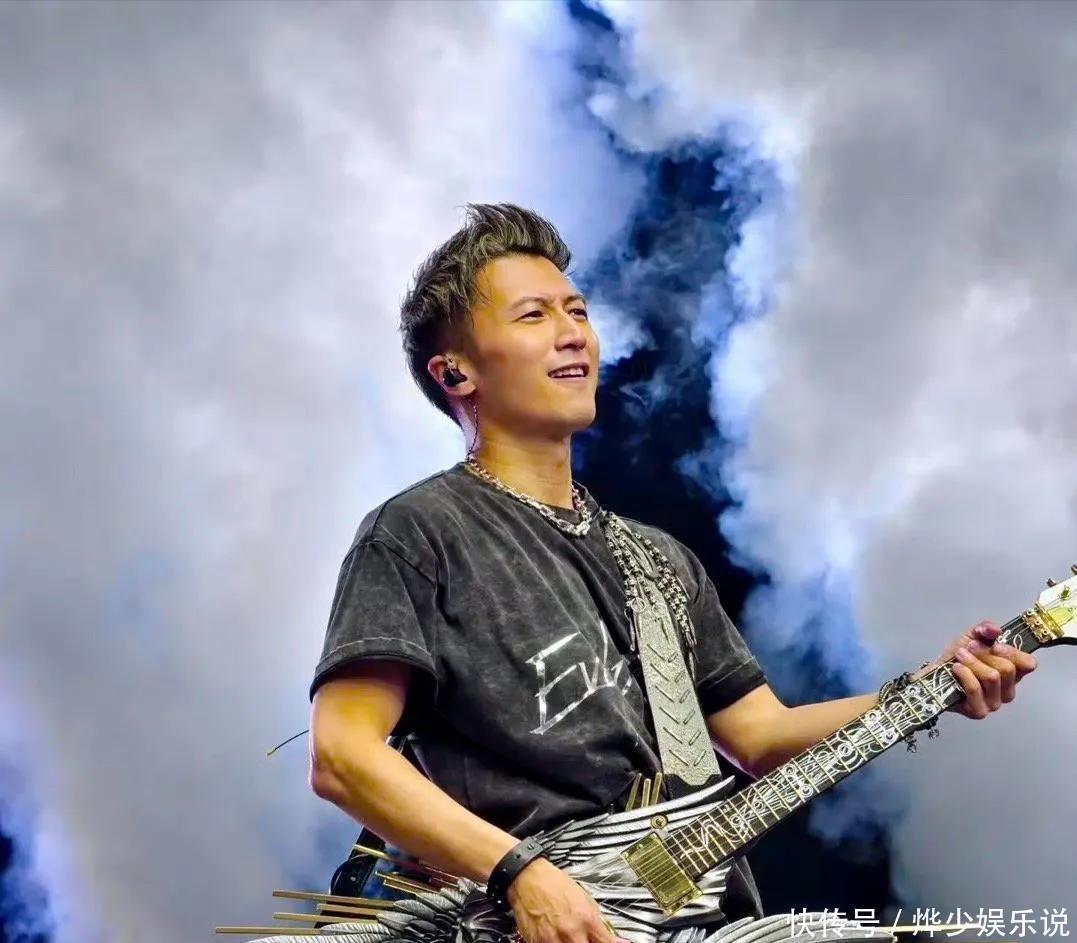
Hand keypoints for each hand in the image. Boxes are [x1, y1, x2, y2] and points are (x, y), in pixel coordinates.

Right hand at [506, 857, 620, 942]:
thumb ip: (597, 921)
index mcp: (586, 918)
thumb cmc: (554, 883)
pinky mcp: (537, 942)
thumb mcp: (584, 898)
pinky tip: (556, 936)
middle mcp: (571, 931)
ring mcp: (553, 939)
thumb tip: (611, 938)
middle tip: (585, 938)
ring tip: (569, 937)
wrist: (528, 877)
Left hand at [916, 620, 1036, 718]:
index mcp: (1013, 673)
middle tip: (969, 648)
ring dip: (972, 662)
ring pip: (992, 677)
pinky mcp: (979, 711)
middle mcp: (1007, 690)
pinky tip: (956, 668)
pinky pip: (975, 689)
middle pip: (1007, 668)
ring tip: (960, 655)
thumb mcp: (971, 637)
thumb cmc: (958, 657)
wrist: (934, 674)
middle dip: (985, 654)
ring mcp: (994, 703)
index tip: (995, 645)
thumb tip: (995, 629)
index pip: (1028, 664)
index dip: (1013, 652)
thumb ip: (985, 629)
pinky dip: (964, 674)